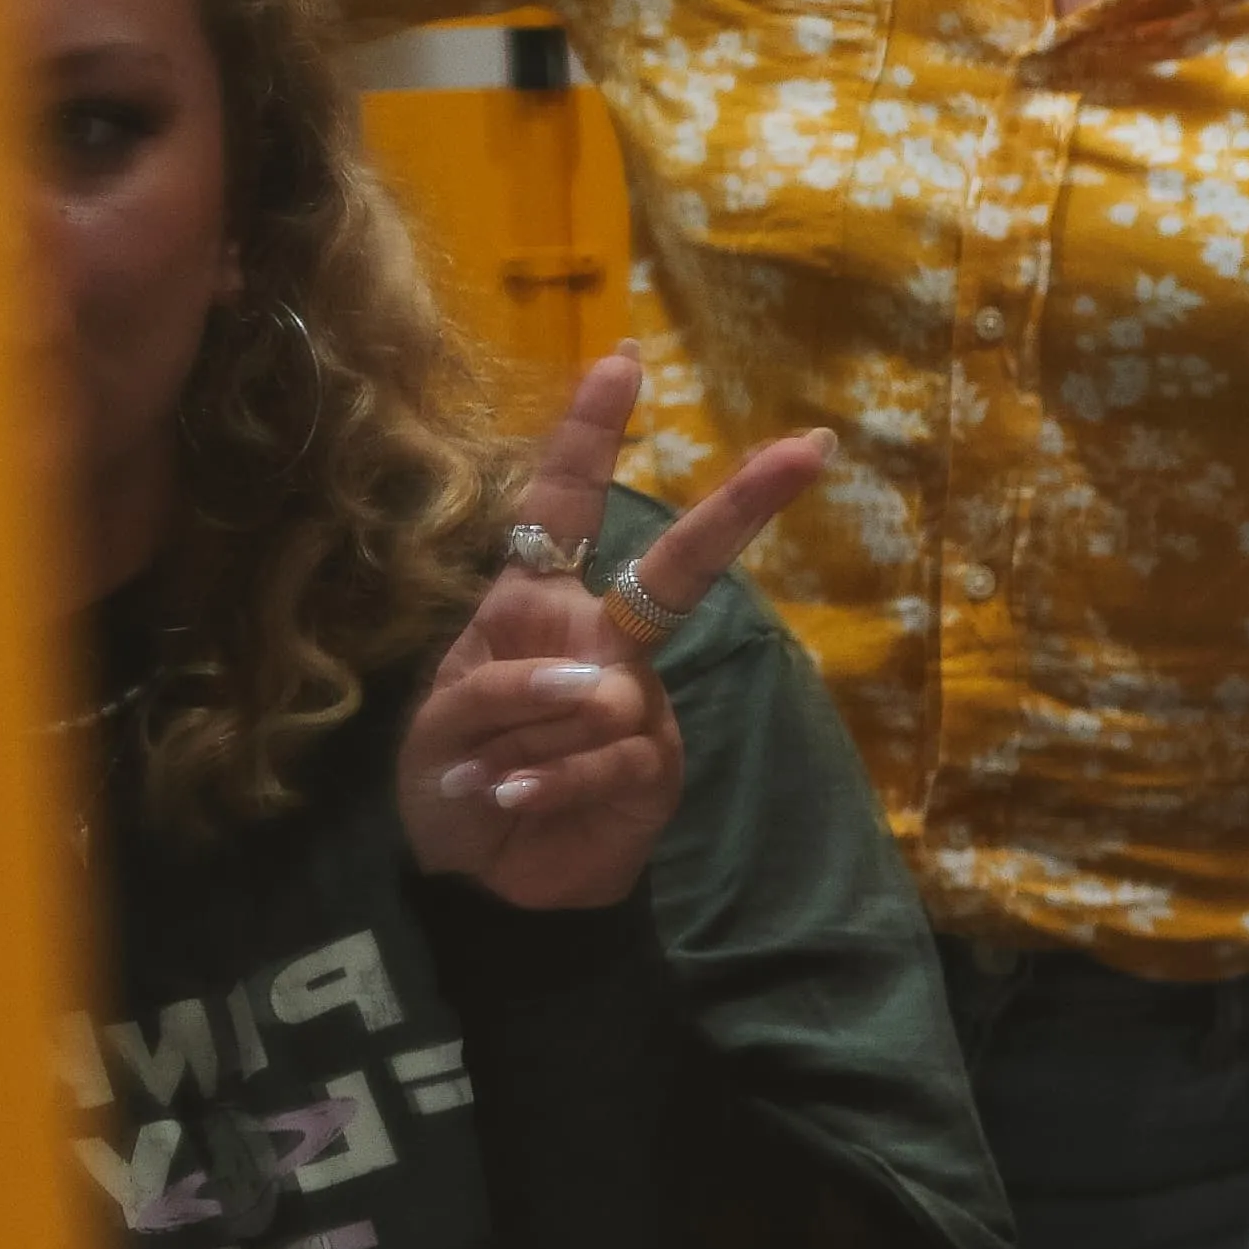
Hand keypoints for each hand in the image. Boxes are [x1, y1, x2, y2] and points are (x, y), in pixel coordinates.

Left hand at [398, 355, 830, 917]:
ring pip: (595, 695)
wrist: (482, 885)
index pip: (562, 512)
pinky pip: (607, 754)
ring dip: (523, 741)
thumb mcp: (437, 728)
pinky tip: (517, 800)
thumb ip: (503, 689)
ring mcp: (637, 704)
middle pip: (679, 567)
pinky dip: (548, 781)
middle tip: (811, 447)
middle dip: (743, 505)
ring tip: (493, 779)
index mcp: (538, 610)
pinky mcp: (655, 766)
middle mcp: (601, 643)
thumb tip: (599, 684)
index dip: (587, 439)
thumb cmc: (452, 786)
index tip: (621, 364)